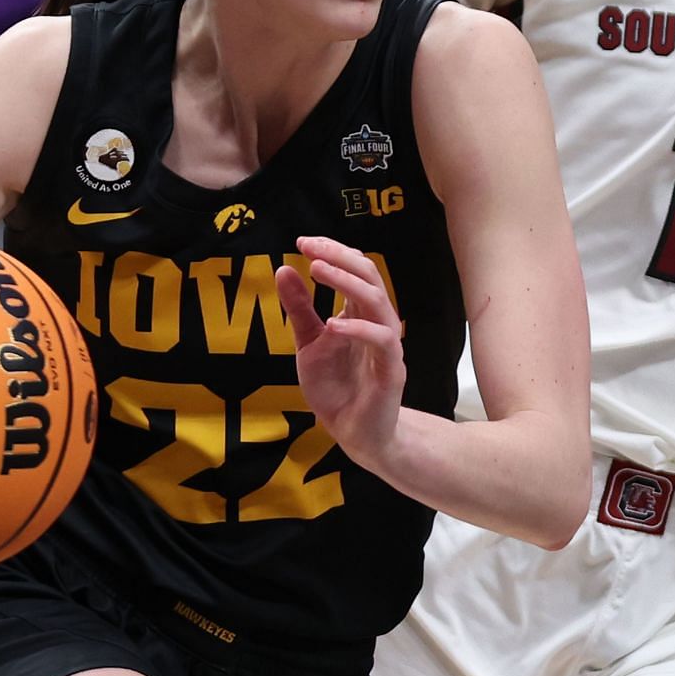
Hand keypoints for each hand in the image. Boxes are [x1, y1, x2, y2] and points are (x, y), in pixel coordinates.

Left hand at [274, 236, 405, 463]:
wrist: (353, 433)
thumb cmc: (336, 387)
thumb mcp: (307, 343)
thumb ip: (298, 308)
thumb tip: (283, 268)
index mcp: (359, 312)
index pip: (353, 269)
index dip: (331, 251)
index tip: (302, 242)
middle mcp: (377, 321)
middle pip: (369, 275)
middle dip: (339, 256)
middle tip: (310, 247)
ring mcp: (387, 344)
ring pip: (378, 300)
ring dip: (347, 282)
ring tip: (317, 270)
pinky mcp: (391, 369)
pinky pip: (381, 340)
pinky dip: (357, 328)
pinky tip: (331, 325)